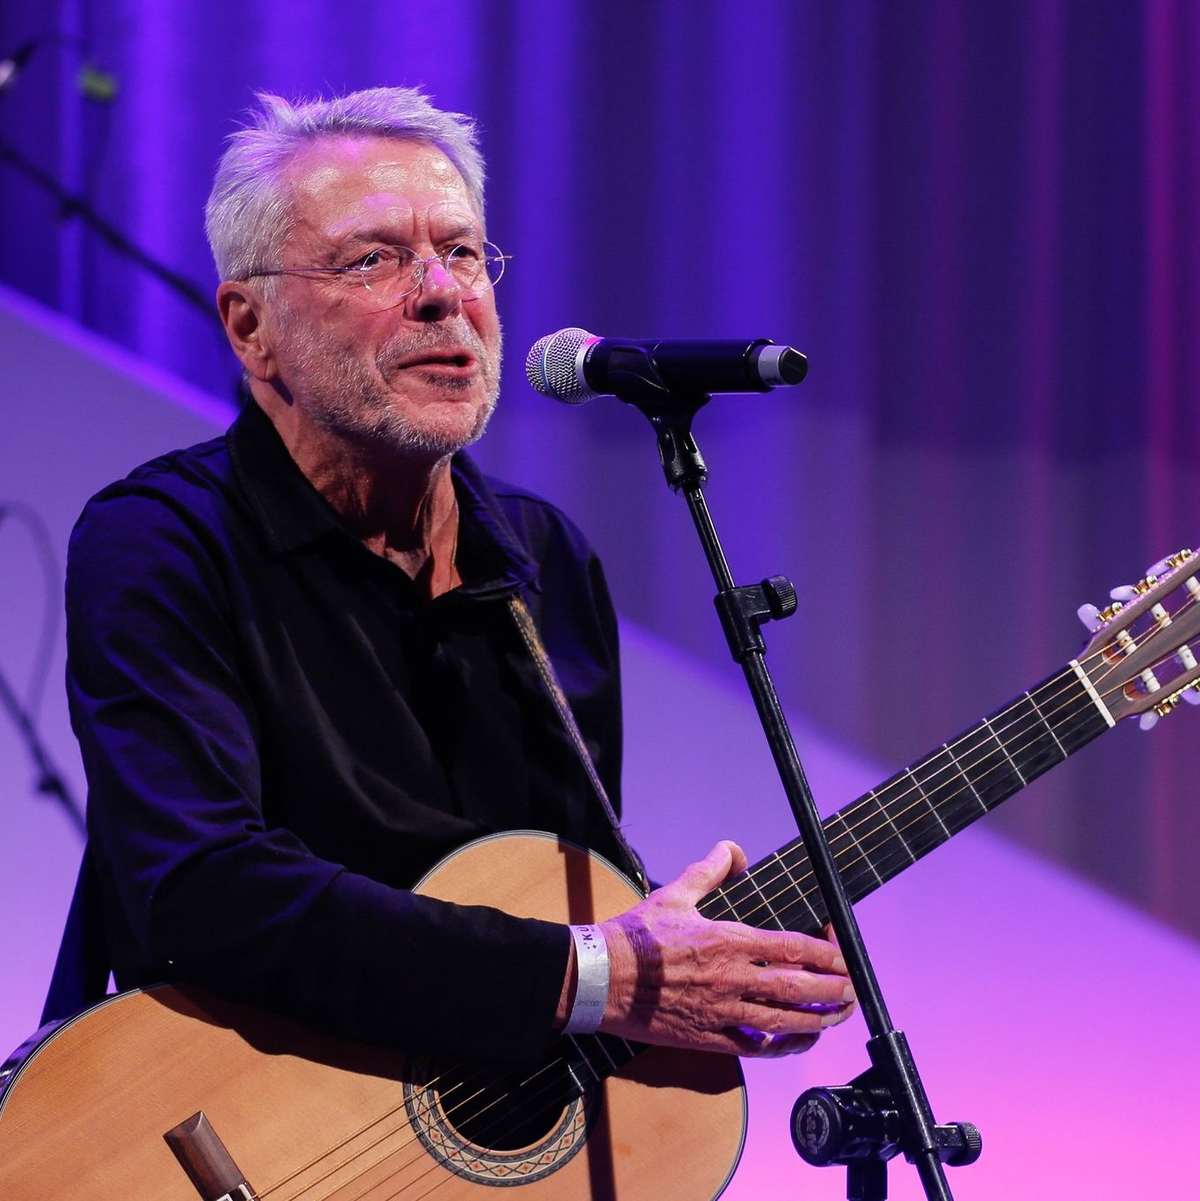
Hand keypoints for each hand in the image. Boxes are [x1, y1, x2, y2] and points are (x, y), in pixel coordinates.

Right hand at [597, 841, 855, 1056]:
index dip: (824, 952)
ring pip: (783, 1021)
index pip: (790, 947)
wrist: (601, 979)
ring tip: (840, 1014)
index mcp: (727, 940)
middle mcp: (731, 978)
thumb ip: (710, 870)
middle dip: (833, 989)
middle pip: (797, 988)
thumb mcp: (675, 893)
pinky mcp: (708, 1038)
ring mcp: (721, 1012)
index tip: (842, 952)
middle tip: (855, 987)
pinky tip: (798, 1040)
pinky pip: (756, 1048)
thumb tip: (734, 850)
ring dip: (818, 1019)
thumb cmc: (636, 937)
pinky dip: (783, 1046)